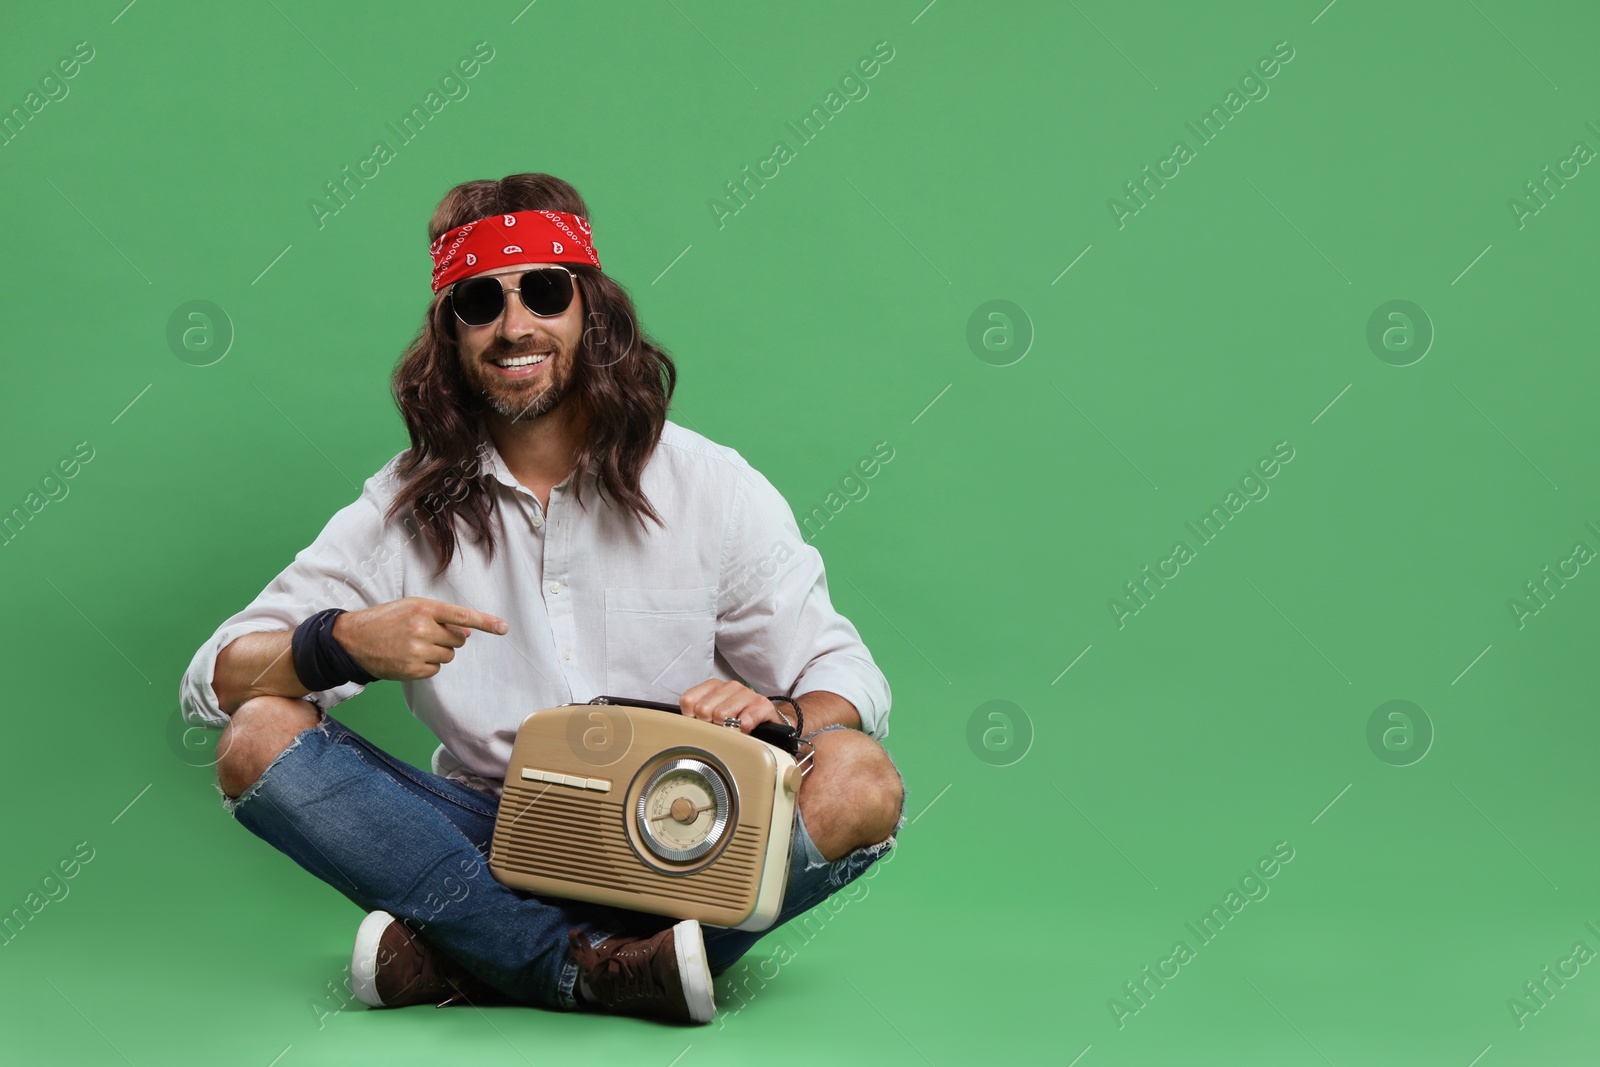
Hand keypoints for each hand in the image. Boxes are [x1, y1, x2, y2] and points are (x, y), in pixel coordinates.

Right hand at [331, 597, 506, 681]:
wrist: (353, 639)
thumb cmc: (386, 620)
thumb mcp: (411, 607)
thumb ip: (441, 616)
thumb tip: (466, 632)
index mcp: (424, 608)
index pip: (462, 616)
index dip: (486, 623)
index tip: (503, 628)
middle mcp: (422, 628)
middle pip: (458, 640)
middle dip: (449, 639)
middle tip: (426, 634)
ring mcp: (417, 650)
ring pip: (448, 656)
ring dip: (438, 653)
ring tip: (414, 645)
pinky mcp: (412, 669)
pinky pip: (435, 670)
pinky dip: (427, 666)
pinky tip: (409, 658)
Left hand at [679, 679, 783, 735]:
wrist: (767, 721)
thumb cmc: (737, 719)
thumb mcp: (714, 714)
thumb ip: (696, 715)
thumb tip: (680, 724)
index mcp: (714, 686)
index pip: (688, 700)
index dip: (692, 717)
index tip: (702, 722)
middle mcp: (730, 686)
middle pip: (703, 709)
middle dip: (710, 724)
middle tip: (720, 728)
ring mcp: (747, 694)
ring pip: (722, 714)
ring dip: (726, 728)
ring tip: (733, 729)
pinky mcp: (762, 705)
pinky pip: (745, 720)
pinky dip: (743, 729)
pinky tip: (745, 730)